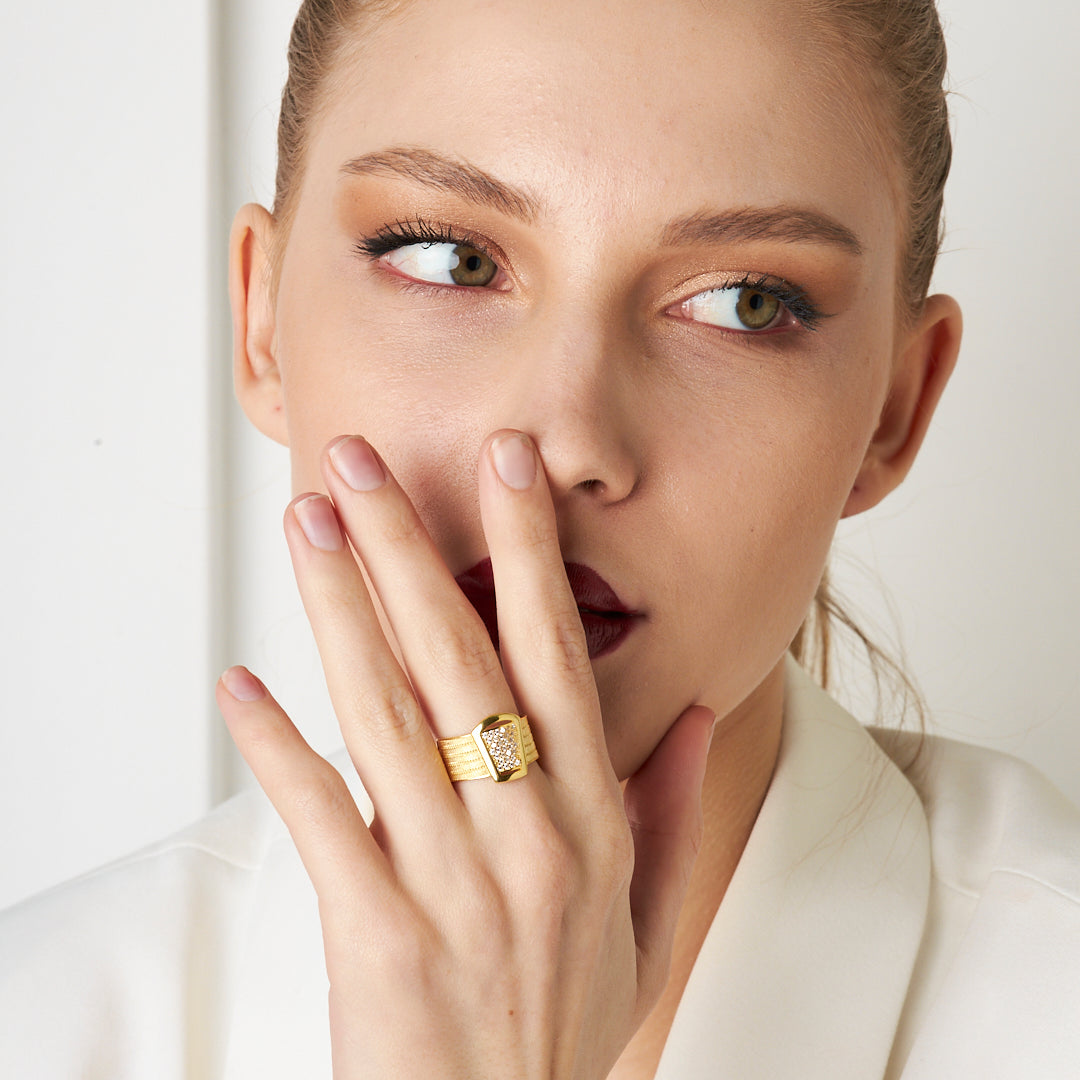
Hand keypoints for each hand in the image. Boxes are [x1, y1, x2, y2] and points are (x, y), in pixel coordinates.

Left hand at [216, 431, 713, 1078]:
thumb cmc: (569, 1024)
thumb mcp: (648, 920)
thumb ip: (675, 809)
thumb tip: (697, 714)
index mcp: (592, 816)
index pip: (559, 652)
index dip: (529, 551)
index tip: (505, 466)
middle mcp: (528, 833)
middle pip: (459, 658)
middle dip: (406, 546)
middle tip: (361, 461)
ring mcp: (453, 882)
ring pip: (387, 715)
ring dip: (339, 610)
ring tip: (306, 527)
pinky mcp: (381, 936)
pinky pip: (323, 822)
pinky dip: (276, 750)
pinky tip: (239, 687)